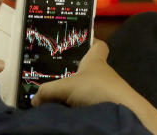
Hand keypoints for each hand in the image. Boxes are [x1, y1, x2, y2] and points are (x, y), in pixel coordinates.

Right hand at [32, 40, 156, 134]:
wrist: (122, 114)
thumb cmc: (97, 90)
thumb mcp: (65, 87)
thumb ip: (47, 91)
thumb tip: (34, 99)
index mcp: (96, 61)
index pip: (98, 45)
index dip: (90, 42)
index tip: (78, 42)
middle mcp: (103, 74)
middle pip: (89, 69)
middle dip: (74, 74)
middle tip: (54, 77)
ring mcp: (107, 91)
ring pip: (89, 88)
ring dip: (76, 93)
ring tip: (57, 98)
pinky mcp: (108, 106)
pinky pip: (91, 104)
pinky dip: (80, 107)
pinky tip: (68, 112)